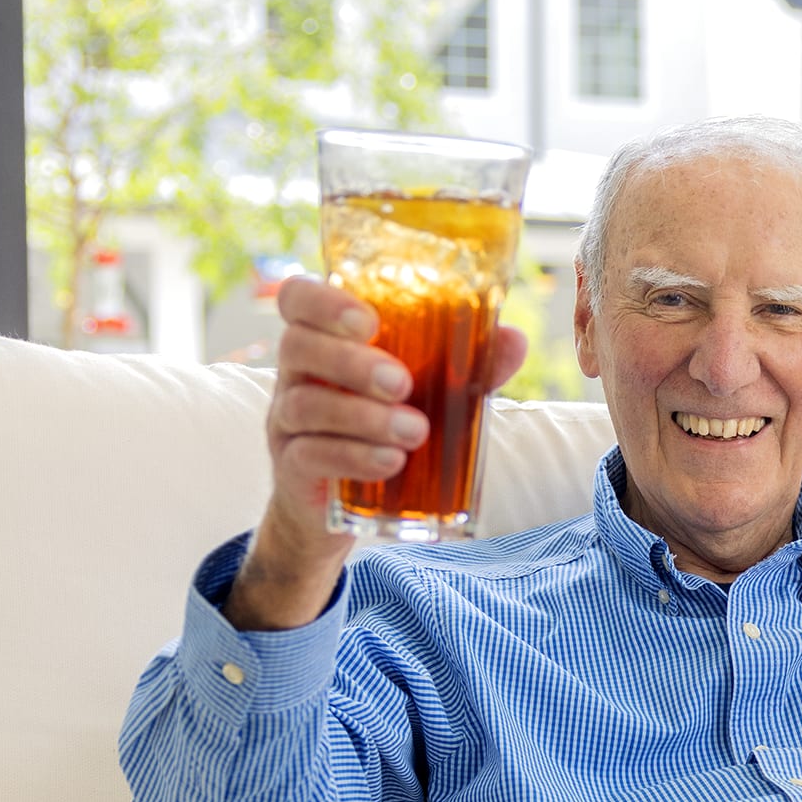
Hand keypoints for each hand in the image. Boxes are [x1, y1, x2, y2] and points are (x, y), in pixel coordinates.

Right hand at [226, 274, 527, 631]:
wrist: (350, 502)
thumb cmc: (388, 425)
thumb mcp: (430, 392)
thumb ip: (467, 365)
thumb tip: (514, 339)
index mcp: (325, 339)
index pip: (297, 298)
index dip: (323, 302)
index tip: (368, 320)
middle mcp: (297, 373)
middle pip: (298, 346)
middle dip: (351, 362)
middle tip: (404, 383)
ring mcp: (287, 420)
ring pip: (305, 404)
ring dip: (363, 417)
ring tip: (415, 432)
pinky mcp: (292, 466)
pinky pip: (308, 455)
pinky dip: (353, 457)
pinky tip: (390, 462)